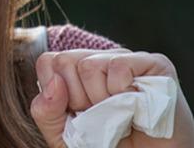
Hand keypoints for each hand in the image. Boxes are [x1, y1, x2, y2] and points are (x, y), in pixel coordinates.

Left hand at [30, 49, 193, 146]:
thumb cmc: (106, 146)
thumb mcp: (64, 135)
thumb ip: (46, 112)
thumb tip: (55, 82)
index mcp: (76, 72)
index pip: (48, 61)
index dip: (55, 92)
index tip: (75, 113)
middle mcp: (99, 60)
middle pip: (65, 60)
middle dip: (77, 99)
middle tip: (100, 116)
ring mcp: (126, 59)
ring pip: (89, 65)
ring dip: (101, 101)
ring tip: (118, 114)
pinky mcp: (153, 63)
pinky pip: (118, 67)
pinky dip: (122, 92)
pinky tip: (134, 106)